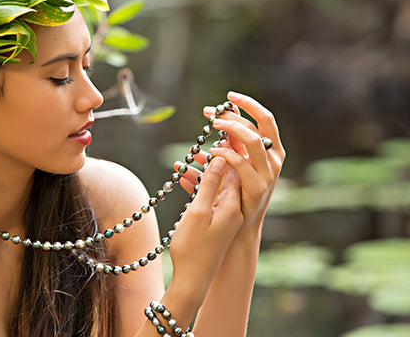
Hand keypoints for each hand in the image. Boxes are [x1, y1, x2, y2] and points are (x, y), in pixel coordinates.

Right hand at [167, 157, 243, 306]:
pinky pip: (208, 198)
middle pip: (226, 174)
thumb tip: (221, 157)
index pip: (234, 167)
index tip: (215, 134)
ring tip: (181, 162)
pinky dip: (196, 188)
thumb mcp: (197, 212)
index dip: (225, 148)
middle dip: (212, 157)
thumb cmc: (192, 248)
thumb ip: (210, 184)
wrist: (192, 281)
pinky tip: (181, 179)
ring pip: (214, 185)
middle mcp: (233, 209)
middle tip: (199, 142)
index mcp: (232, 205)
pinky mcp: (215, 223)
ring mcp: (224, 217)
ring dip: (199, 173)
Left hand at [203, 91, 284, 229]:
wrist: (239, 223)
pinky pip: (240, 164)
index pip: (265, 118)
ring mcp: (268, 173)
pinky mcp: (257, 187)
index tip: (229, 95)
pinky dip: (224, 154)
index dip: (248, 104)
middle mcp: (274, 158)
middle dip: (234, 115)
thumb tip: (220, 114)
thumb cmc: (236, 189)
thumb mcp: (236, 160)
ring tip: (213, 126)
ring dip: (231, 129)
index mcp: (272, 149)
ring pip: (252, 141)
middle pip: (257, 126)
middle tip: (212, 113)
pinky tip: (211, 151)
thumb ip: (231, 139)